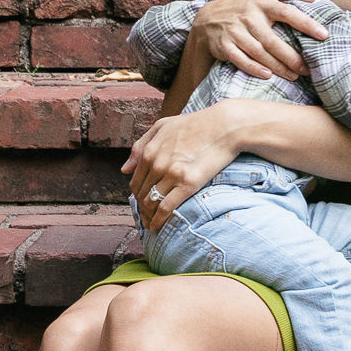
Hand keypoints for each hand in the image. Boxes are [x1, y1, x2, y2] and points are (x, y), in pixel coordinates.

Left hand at [124, 101, 247, 223]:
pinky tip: (157, 226)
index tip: (141, 203)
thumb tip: (124, 169)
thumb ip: (140, 146)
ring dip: (148, 217)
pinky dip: (158, 220)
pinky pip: (166, 207)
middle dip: (141, 209)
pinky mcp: (188, 183)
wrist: (225, 126)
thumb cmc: (196, 124)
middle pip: (141, 194)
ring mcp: (172, 174)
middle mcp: (157, 164)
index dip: (137, 195)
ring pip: (151, 203)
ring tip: (150, 224)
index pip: (135, 181)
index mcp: (149, 151)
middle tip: (145, 218)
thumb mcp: (162, 126)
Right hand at [190, 0, 319, 81]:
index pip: (288, 12)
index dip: (306, 23)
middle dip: (292, 57)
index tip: (323, 34)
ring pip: (259, 53)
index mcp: (262, 2)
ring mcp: (235, 32)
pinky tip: (268, 76)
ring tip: (295, 75)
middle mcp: (249, 17)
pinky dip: (254, 68)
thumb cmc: (246, 5)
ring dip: (278, 67)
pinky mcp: (225, 46)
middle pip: (273, 40)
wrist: (208, 18)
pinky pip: (241, 60)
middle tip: (309, 68)